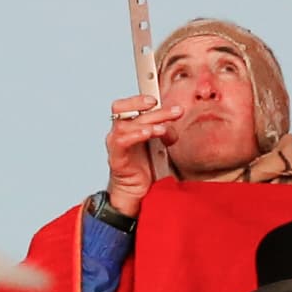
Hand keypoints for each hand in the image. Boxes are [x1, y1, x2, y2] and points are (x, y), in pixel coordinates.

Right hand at [101, 94, 167, 218]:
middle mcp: (119, 132)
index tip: (157, 98)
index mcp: (129, 126)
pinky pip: (121, 140)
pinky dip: (135, 134)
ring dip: (148, 123)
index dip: (139, 98)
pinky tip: (147, 134)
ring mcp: (115, 144)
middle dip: (156, 111)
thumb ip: (164, 132)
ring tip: (163, 129)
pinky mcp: (116, 157)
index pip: (128, 105)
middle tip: (175, 112)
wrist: (135, 194)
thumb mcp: (159, 146)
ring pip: (126, 123)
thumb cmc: (145, 168)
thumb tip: (173, 120)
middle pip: (131, 111)